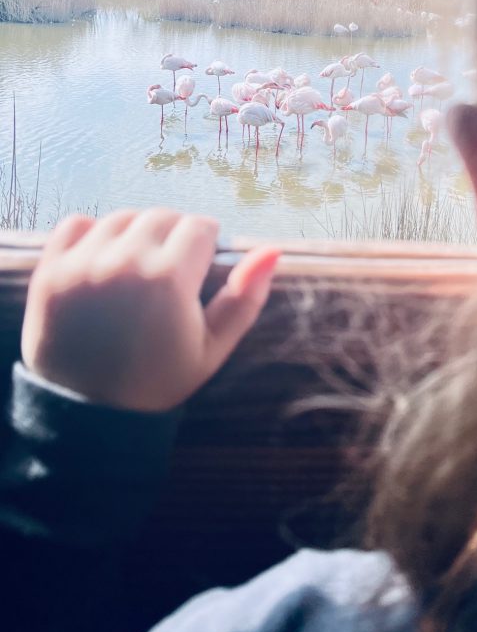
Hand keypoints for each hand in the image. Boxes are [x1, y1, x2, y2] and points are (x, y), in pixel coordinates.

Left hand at [22, 209, 279, 411]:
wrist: (84, 415)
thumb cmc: (157, 381)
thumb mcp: (212, 349)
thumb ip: (246, 299)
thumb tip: (272, 251)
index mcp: (169, 281)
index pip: (200, 226)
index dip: (206, 246)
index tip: (199, 269)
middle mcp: (124, 264)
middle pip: (163, 216)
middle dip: (174, 237)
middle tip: (169, 273)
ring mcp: (82, 265)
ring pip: (123, 217)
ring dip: (136, 234)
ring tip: (137, 270)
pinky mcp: (50, 270)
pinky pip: (77, 223)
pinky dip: (92, 234)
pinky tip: (102, 262)